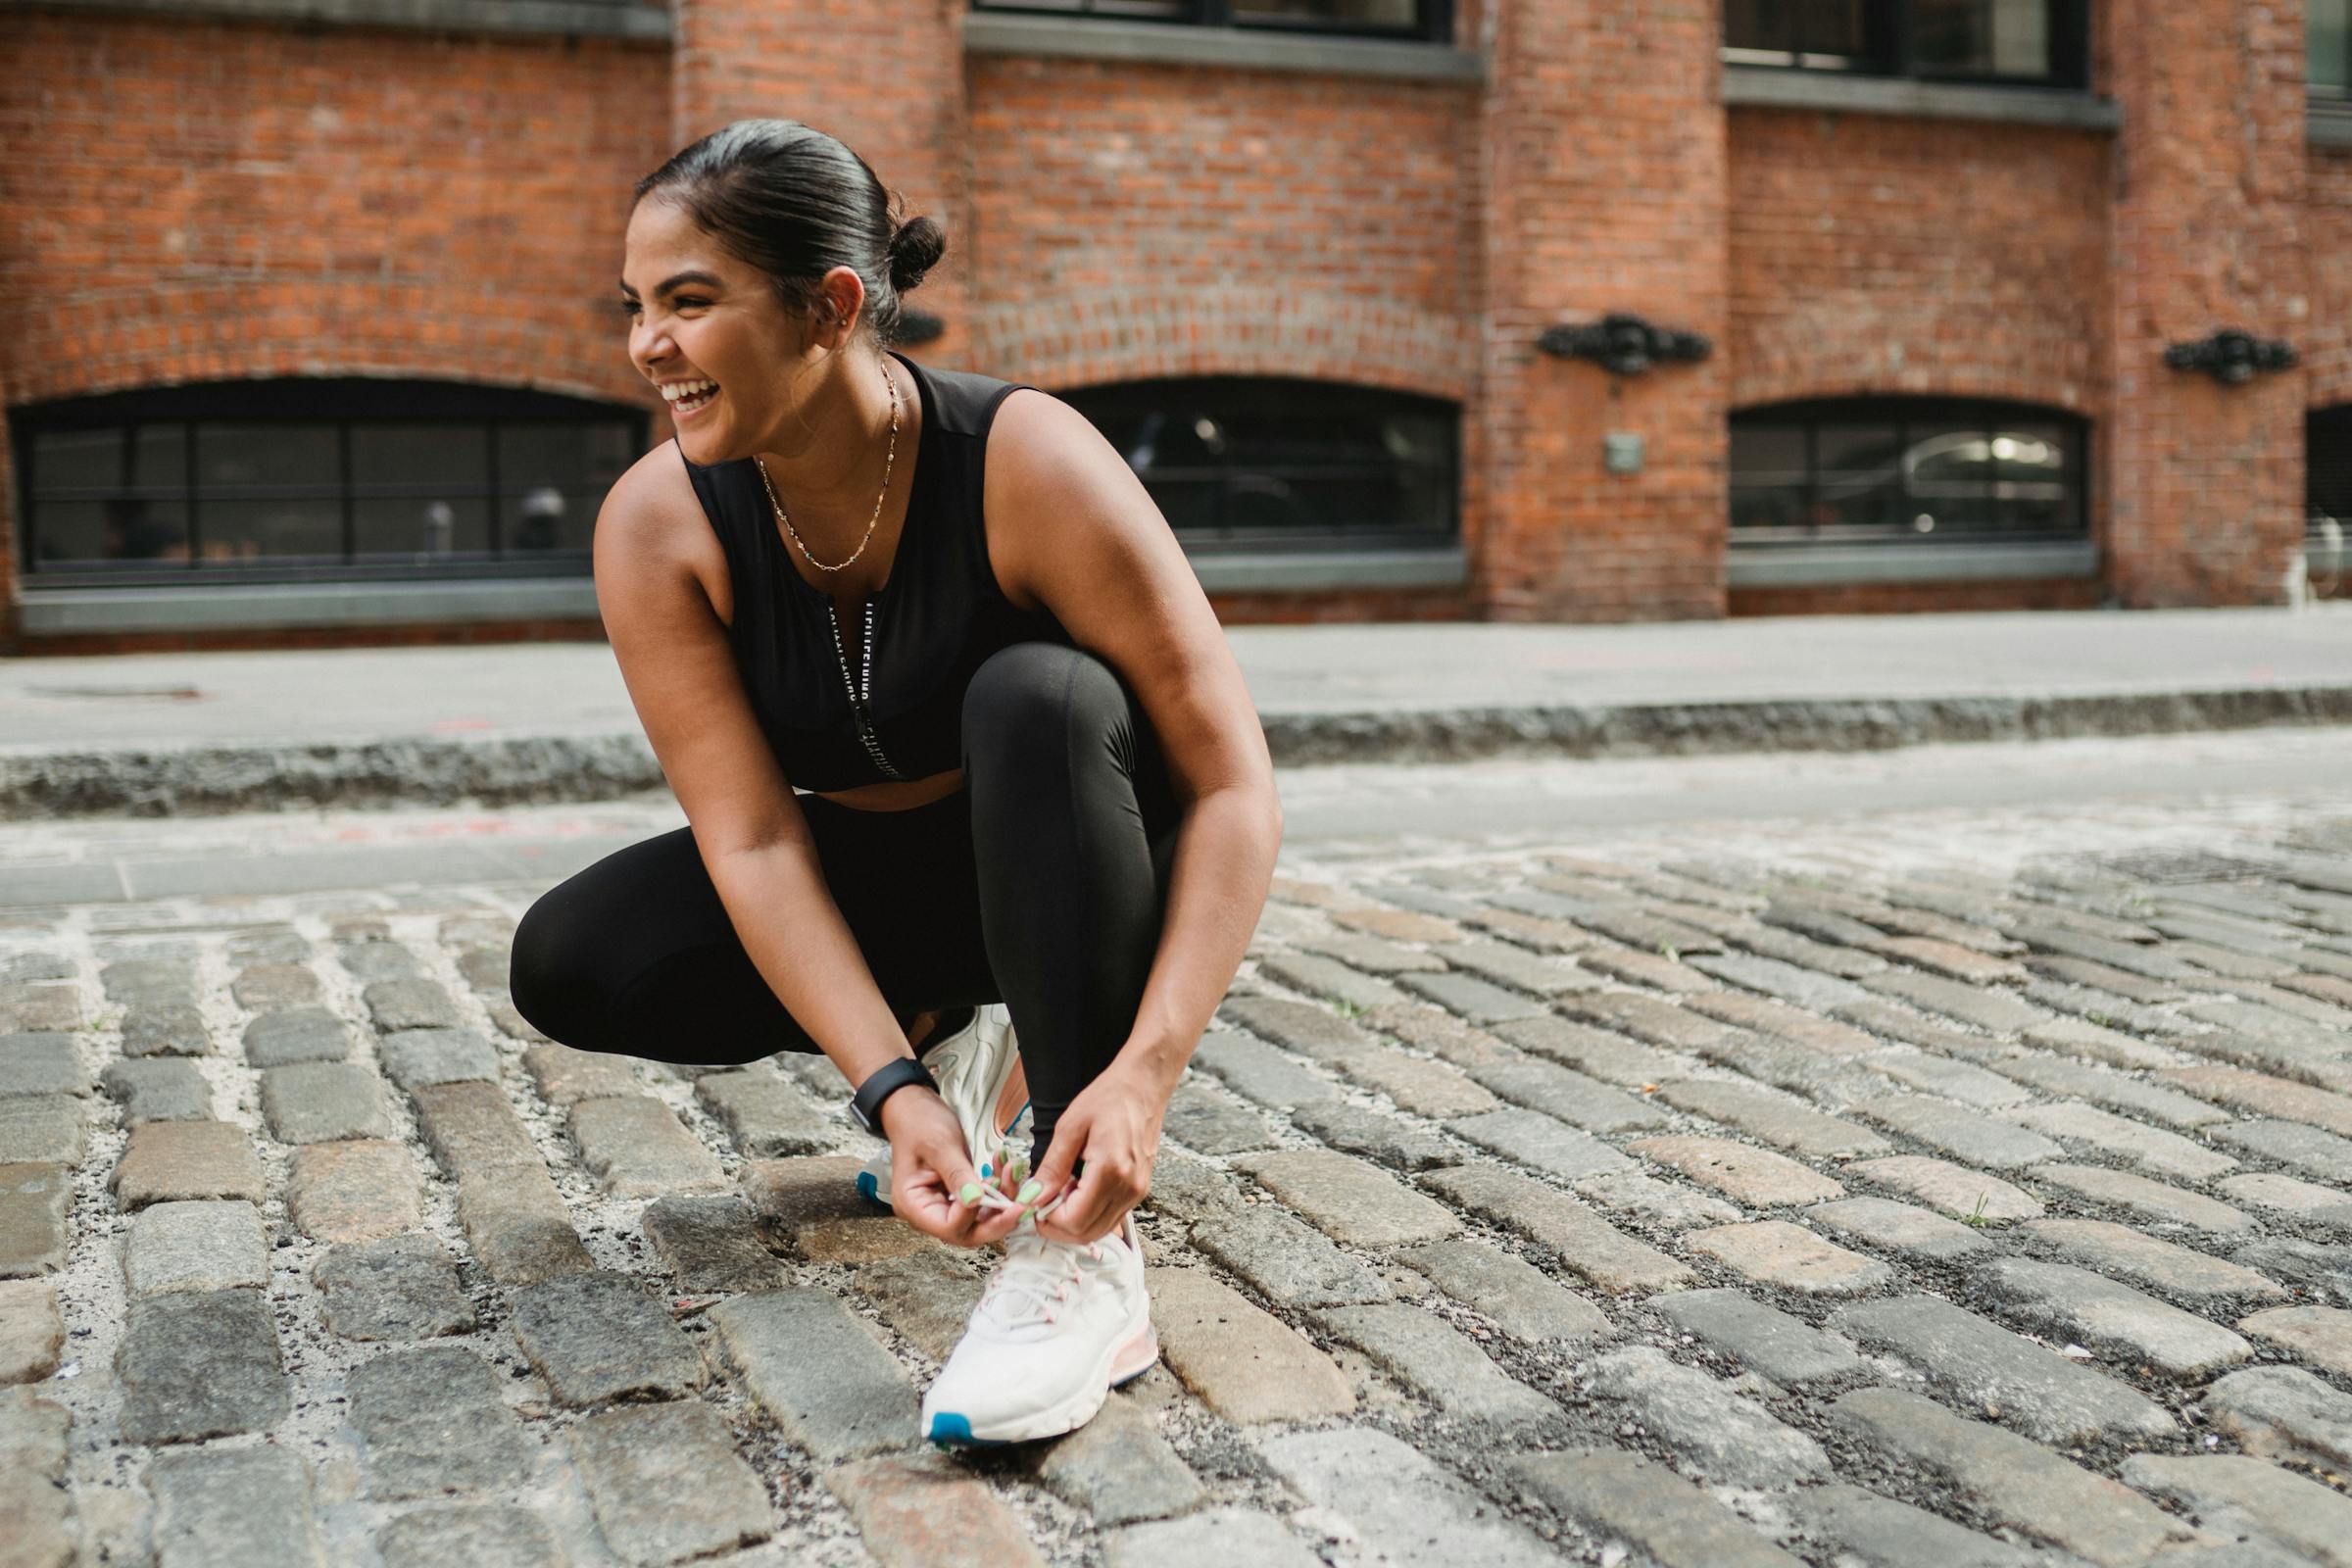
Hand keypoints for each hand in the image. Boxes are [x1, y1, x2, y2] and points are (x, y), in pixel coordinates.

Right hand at [881, 1088, 1031, 1248]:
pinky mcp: (958, 1196)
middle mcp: (928, 1211)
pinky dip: (998, 1187)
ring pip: (980, 1218)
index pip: (949, 1226)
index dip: (974, 1215)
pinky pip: (983, 1202)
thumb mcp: (940, 1146)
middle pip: (968, 1231)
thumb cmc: (919, 1123)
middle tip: (1022, 1201)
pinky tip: (1004, 1166)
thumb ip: (957, 1175)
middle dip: (998, 1217)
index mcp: (914, 1205)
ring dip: (1003, 1198)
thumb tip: (975, 1200)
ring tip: (1013, 1169)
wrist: (914, 1108)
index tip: (993, 1190)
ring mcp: (944, 1205)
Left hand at [1030, 1063, 1167, 1245]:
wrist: (1143, 1085)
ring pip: (1100, 1230)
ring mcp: (1137, 1191)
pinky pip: (1111, 1216)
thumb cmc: (1109, 1097)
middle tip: (1042, 1204)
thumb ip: (1051, 1167)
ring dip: (1074, 1221)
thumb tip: (1034, 1197)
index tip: (1035, 1203)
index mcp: (1111, 1170)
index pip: (1074, 1220)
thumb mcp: (1070, 1127)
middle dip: (1058, 1226)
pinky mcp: (1139, 1189)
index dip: (1048, 1219)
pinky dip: (1090, 1213)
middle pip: (1087, 1233)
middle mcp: (1129, 1187)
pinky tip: (1079, 1189)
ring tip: (1062, 1192)